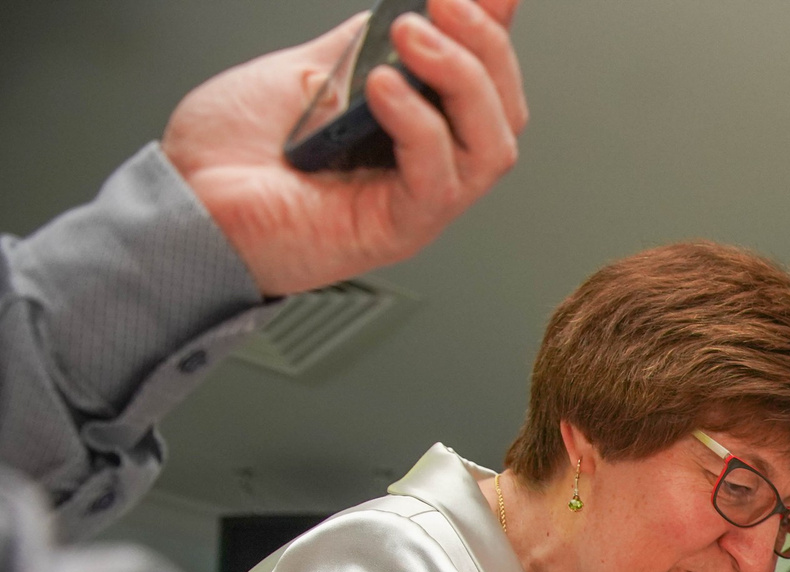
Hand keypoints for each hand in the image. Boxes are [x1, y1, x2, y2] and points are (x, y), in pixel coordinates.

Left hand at [162, 0, 527, 297]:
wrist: (183, 201)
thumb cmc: (231, 155)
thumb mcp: (309, 69)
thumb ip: (366, 45)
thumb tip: (414, 4)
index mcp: (414, 126)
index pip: (484, 76)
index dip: (495, 29)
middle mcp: (428, 164)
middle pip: (503, 109)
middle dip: (485, 45)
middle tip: (443, 2)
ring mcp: (417, 199)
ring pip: (490, 145)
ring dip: (463, 80)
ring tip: (413, 35)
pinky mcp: (397, 228)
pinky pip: (436, 179)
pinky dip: (418, 125)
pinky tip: (383, 86)